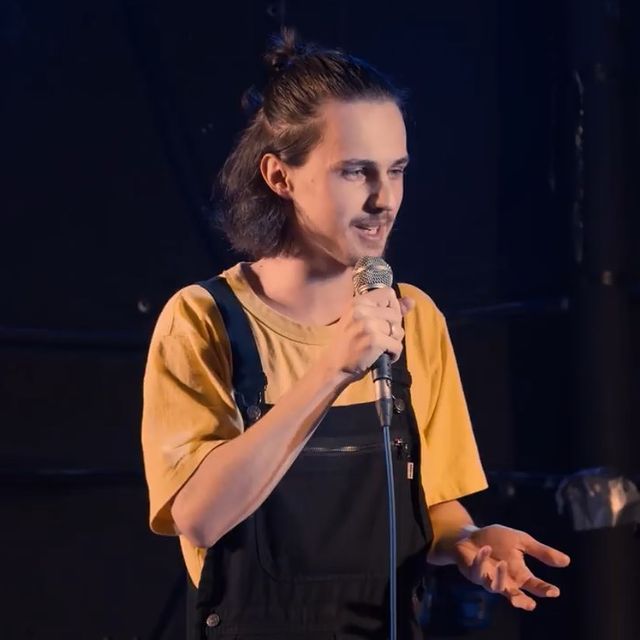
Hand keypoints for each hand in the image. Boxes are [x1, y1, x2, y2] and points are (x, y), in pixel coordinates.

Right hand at [325, 287, 414, 379]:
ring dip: (393, 342)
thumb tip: (411, 301)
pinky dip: (394, 354)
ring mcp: (368, 325)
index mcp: (359, 301)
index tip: (383, 321)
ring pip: (398, 330)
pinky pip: (397, 346)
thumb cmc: (351, 342)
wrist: (335, 364)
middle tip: (380, 338)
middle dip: (393, 329)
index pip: (389, 294)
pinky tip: (382, 356)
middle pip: (396, 314)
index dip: (392, 307)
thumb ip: (388, 309)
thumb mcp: (364, 320)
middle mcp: (362, 310)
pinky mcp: (374, 340)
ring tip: (381, 347)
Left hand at [453, 524, 570, 610]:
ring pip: (496, 587)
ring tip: (503, 564)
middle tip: (529, 604)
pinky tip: (485, 549)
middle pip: (516, 598)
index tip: (554, 591)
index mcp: (520, 574)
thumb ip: (541, 552)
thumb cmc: (497, 539)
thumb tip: (567, 561)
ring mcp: (489, 579)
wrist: (470, 535)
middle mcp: (506, 581)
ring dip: (500, 578)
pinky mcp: (474, 574)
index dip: (545, 590)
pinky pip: (477, 572)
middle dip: (522, 602)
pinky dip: (481, 560)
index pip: (535, 585)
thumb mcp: (521, 541)